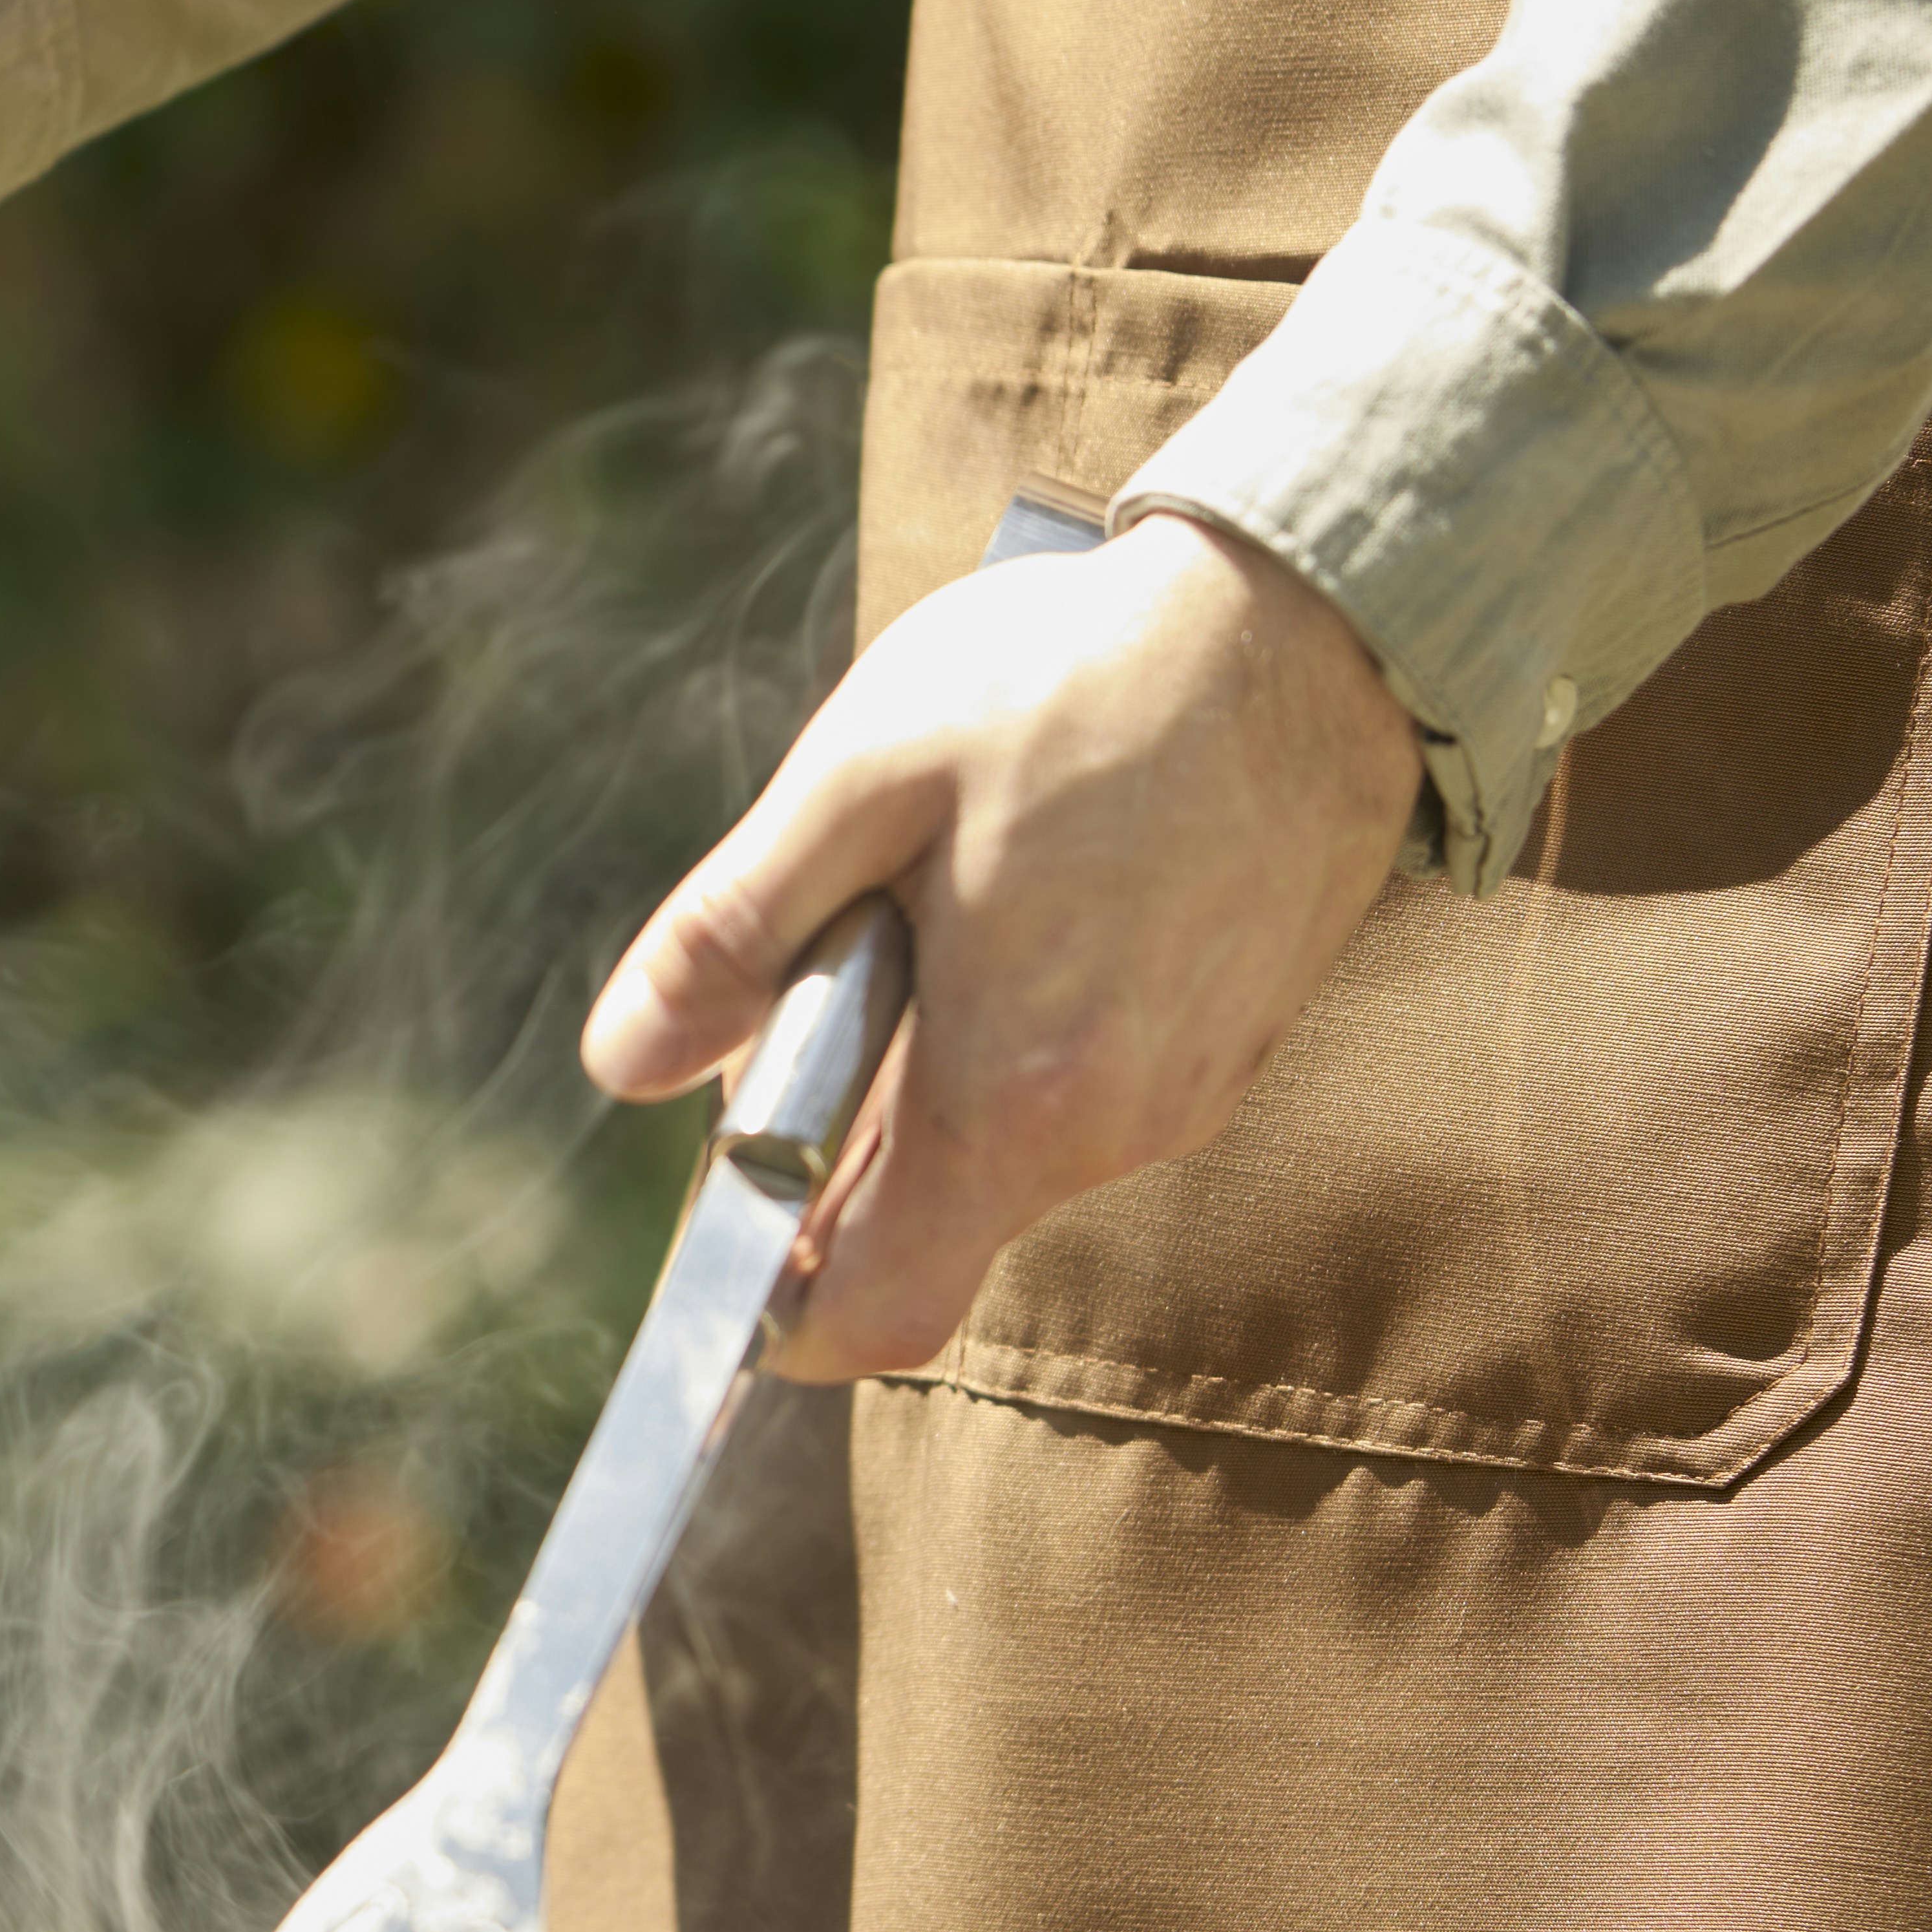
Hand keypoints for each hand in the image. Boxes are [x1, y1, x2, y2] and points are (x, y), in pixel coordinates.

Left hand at [582, 518, 1424, 1376]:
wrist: (1310, 619)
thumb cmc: (1080, 682)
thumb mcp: (862, 780)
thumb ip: (729, 937)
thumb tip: (621, 1064)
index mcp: (1011, 1094)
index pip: (875, 1312)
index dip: (777, 1312)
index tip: (722, 1235)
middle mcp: (1110, 1130)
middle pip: (926, 1226)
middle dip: (835, 1144)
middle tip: (819, 973)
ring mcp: (1182, 1097)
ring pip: (998, 1153)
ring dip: (926, 1071)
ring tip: (933, 898)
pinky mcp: (1224, 1049)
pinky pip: (1078, 1096)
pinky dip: (1013, 1039)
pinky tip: (1018, 899)